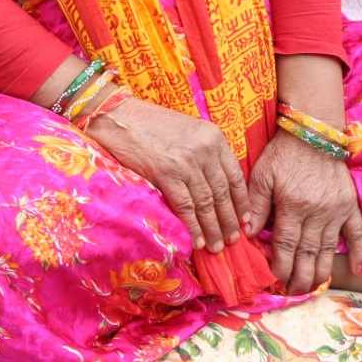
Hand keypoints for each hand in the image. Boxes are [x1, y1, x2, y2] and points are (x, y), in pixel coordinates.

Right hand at [85, 96, 248, 253]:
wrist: (116, 116)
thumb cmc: (149, 123)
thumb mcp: (187, 131)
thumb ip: (204, 153)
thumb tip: (214, 186)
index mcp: (213, 137)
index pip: (235, 176)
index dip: (241, 203)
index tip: (244, 221)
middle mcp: (205, 149)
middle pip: (223, 193)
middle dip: (229, 221)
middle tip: (233, 240)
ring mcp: (186, 162)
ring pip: (206, 203)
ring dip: (213, 229)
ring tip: (216, 246)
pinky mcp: (166, 173)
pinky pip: (185, 206)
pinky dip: (193, 226)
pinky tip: (196, 240)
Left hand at [246, 129, 361, 294]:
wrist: (313, 133)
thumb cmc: (282, 154)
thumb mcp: (261, 175)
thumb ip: (256, 205)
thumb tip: (247, 232)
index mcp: (292, 206)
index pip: (285, 244)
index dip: (280, 264)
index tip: (275, 279)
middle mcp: (316, 213)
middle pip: (308, 253)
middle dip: (300, 276)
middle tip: (292, 291)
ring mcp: (336, 211)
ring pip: (329, 249)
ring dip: (322, 271)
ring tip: (313, 287)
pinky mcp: (350, 206)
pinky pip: (357, 233)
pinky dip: (358, 252)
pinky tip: (357, 269)